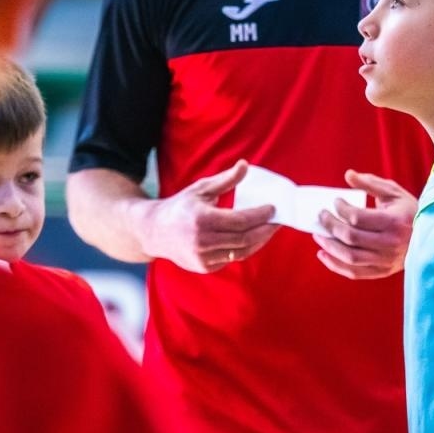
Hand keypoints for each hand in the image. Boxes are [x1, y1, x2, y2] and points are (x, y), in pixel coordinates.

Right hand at [136, 160, 277, 273]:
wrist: (154, 232)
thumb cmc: (180, 207)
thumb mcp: (201, 189)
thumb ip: (225, 179)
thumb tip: (245, 165)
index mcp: (201, 220)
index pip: (240, 220)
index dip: (259, 216)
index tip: (272, 209)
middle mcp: (202, 241)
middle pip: (244, 239)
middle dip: (265, 230)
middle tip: (278, 221)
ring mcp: (202, 257)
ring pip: (241, 253)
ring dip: (258, 241)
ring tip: (269, 230)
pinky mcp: (204, 267)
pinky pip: (231, 259)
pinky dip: (244, 249)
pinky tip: (253, 239)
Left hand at [312, 170, 416, 279]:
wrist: (428, 237)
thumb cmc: (407, 211)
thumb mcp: (393, 192)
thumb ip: (370, 183)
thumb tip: (348, 175)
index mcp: (394, 222)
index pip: (358, 217)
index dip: (342, 209)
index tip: (335, 201)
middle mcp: (391, 244)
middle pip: (351, 237)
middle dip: (331, 225)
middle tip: (321, 216)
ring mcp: (386, 261)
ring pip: (350, 257)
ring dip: (329, 246)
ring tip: (318, 235)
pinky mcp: (382, 271)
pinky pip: (354, 272)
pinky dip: (335, 264)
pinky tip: (323, 254)